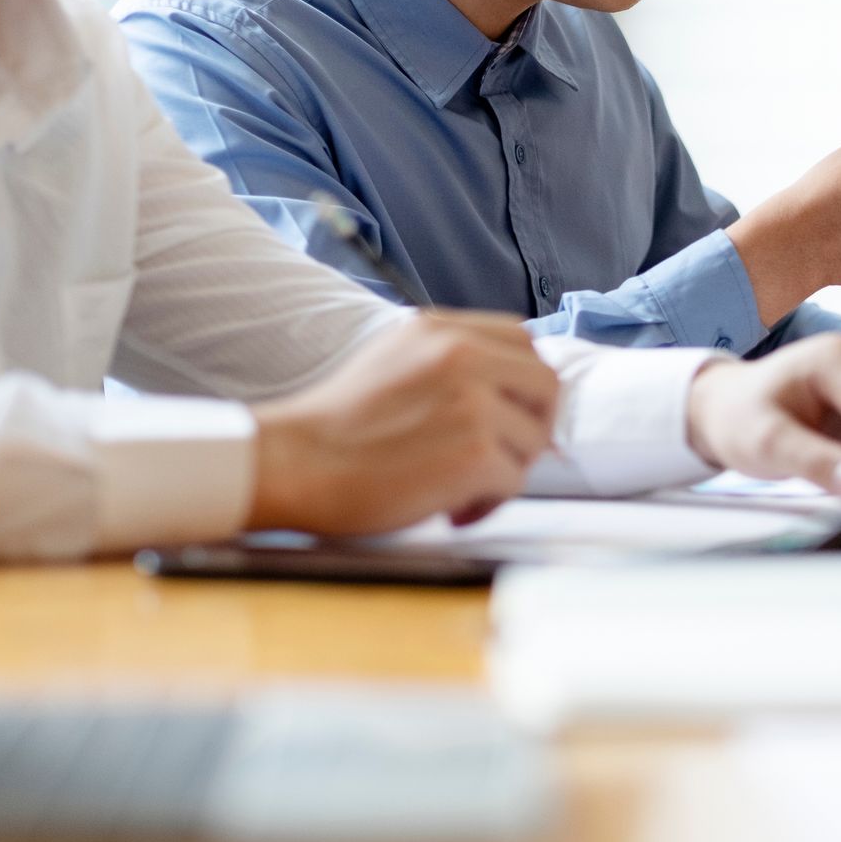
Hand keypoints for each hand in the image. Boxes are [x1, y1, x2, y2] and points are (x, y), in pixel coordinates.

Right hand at [246, 311, 559, 534]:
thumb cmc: (336, 427)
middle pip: (546, 385)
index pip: (523, 341)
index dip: (523, 385)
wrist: (294, 464)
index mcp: (441, 330)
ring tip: (457, 490)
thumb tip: (508, 395)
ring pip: (533, 441)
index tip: (507, 416)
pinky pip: (514, 482)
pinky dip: (487, 505)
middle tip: (501, 458)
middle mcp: (462, 355)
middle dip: (534, 427)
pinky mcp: (474, 453)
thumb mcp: (393, 361)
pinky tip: (450, 511)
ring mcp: (472, 403)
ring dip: (504, 472)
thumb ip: (450, 364)